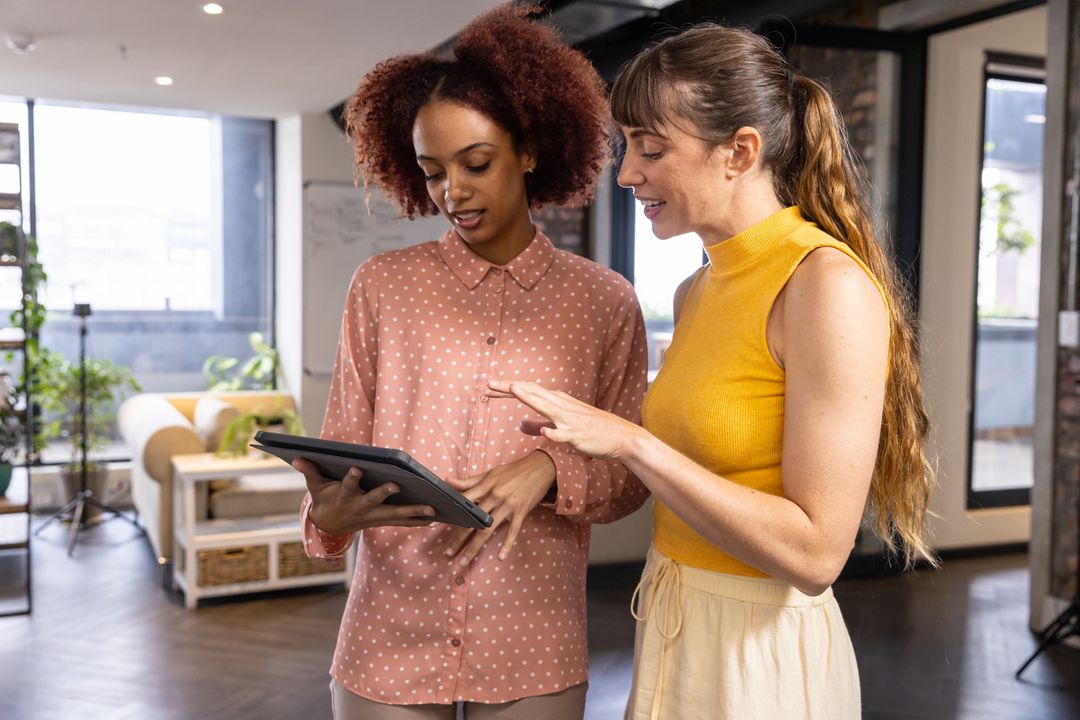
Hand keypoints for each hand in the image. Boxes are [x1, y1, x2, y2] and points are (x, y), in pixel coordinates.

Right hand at [295, 458, 435, 534]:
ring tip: (432, 509)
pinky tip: (434, 518)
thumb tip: (297, 457)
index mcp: (345, 496)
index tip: (356, 468)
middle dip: (385, 492)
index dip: (352, 477)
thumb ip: (310, 471)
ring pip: (395, 514)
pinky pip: (401, 522)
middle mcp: (361, 507)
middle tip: (396, 484)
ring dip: (413, 512)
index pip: (348, 485)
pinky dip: (417, 521)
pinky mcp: (382, 520)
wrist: (329, 525)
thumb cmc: (325, 499)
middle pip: (375, 500)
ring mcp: (373, 516)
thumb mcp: (315, 487)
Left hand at [443, 450, 555, 565]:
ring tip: (463, 560)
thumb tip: (447, 480)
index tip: (435, 526)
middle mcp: (495, 497)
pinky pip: (512, 531)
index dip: (450, 514)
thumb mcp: (491, 473)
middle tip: (448, 552)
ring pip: (488, 530)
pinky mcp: (521, 513)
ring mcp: (508, 506)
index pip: (463, 502)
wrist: (540, 467)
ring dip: (474, 547)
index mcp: (486, 486)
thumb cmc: (513, 470)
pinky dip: (507, 545)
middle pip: (472, 521)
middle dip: (459, 538)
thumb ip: (469, 480)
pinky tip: (501, 557)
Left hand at [488, 379, 639, 459]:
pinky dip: (554, 433)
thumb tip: (519, 425)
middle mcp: (561, 406)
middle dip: (510, 388)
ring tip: (513, 389)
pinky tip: (546, 433)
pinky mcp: (578, 435)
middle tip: (488, 383)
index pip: (528, 391)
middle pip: (532, 393)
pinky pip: (564, 434)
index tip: (487, 389)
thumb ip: (539, 425)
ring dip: (530, 398)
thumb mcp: (562, 424)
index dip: (506, 390)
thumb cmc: (592, 430)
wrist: (621, 437)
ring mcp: (570, 420)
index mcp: (557, 402)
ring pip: (547, 407)